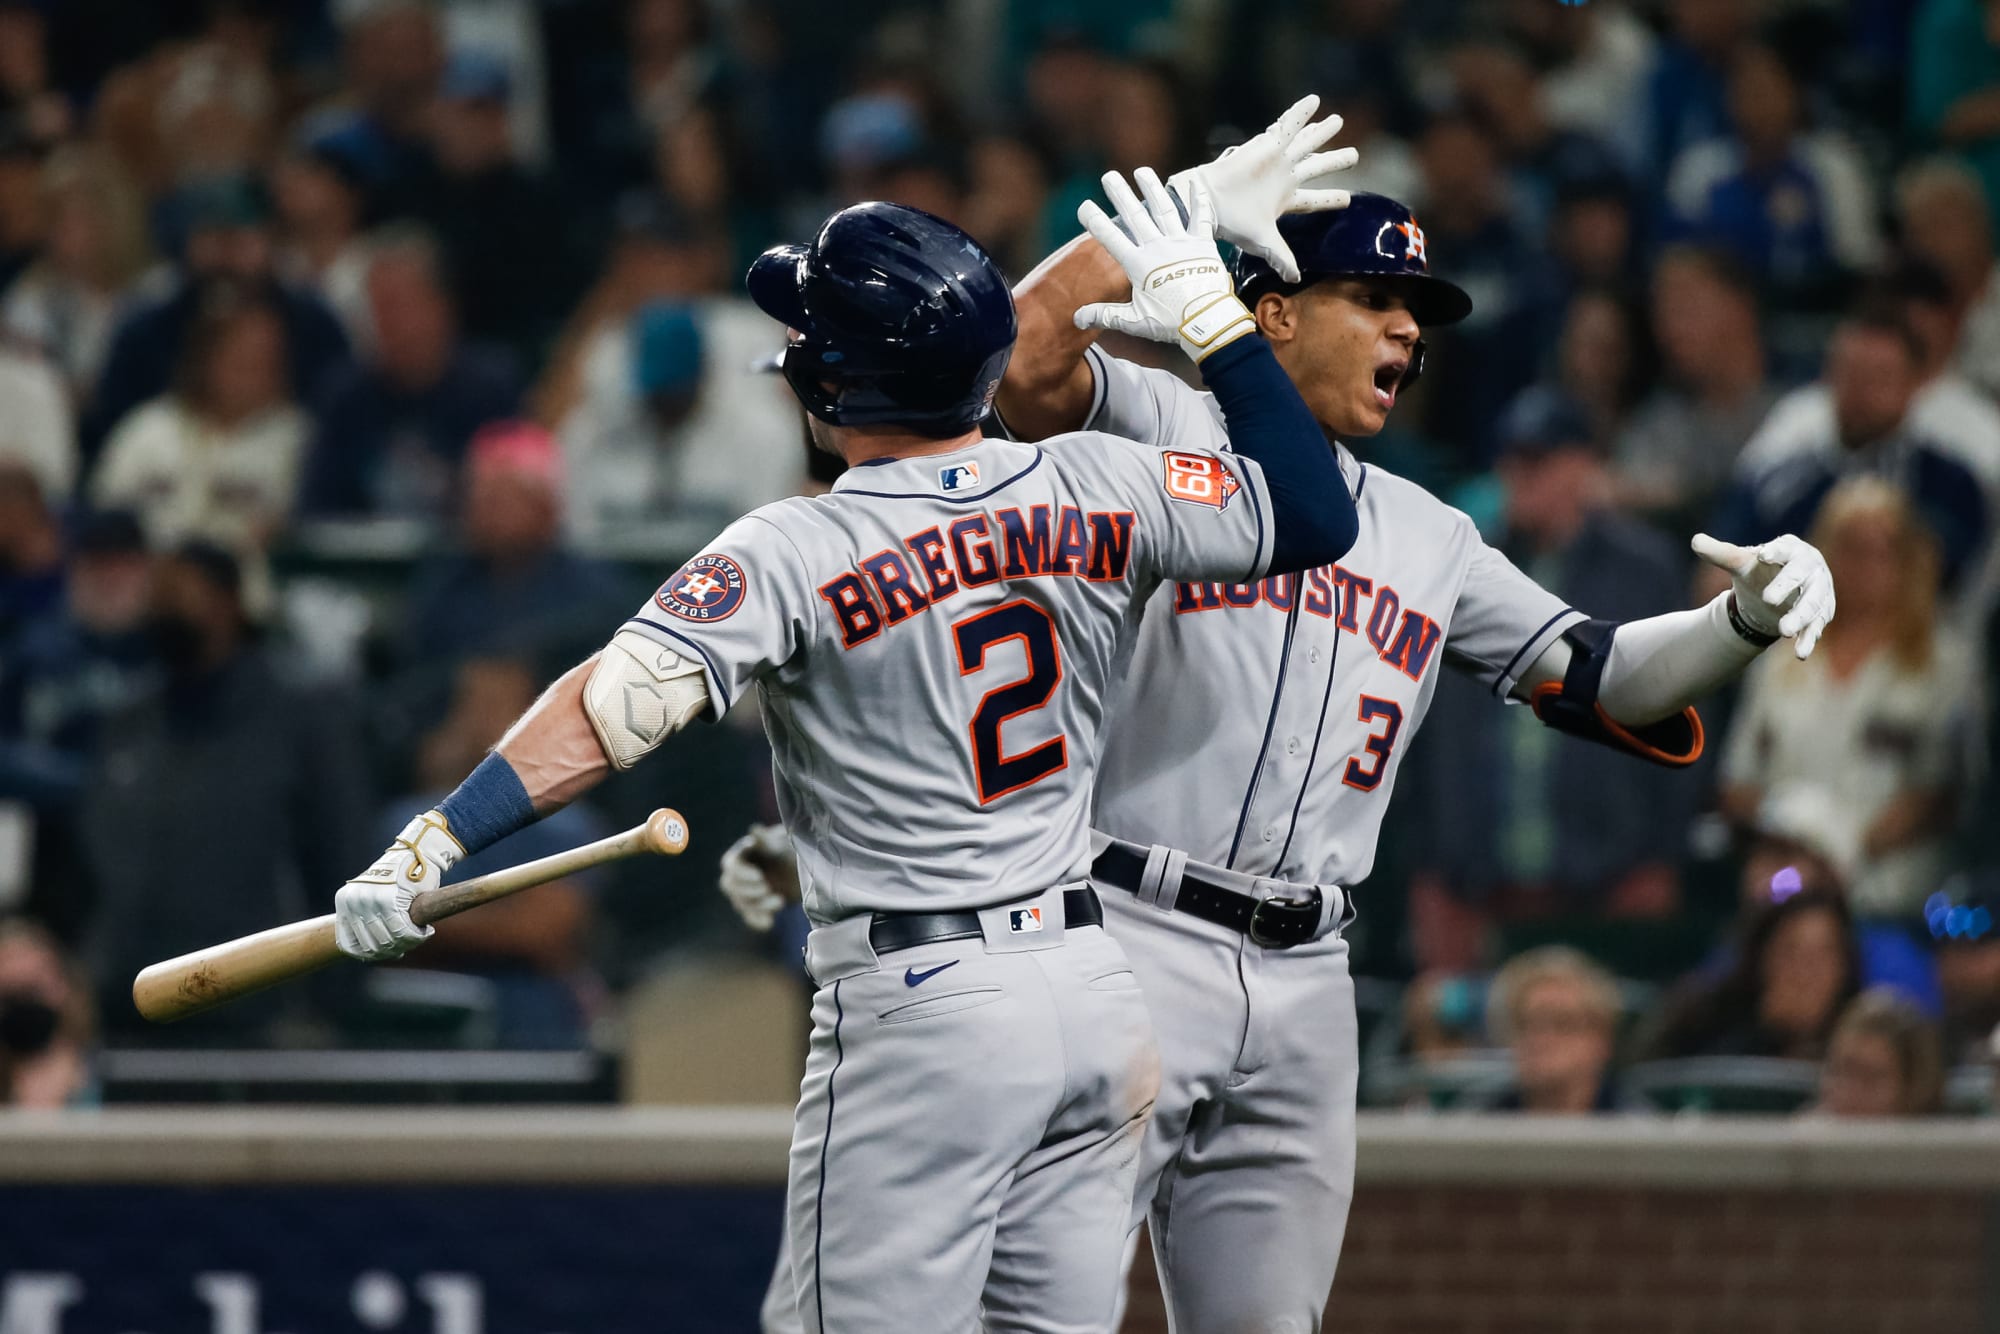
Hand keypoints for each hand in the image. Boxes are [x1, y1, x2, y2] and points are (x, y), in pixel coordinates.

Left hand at [333, 811, 463, 960]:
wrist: (420, 851)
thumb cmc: (401, 877)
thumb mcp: (375, 896)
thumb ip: (370, 919)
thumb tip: (375, 953)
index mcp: (344, 901)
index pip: (348, 944)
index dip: (368, 955)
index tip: (387, 952)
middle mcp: (352, 901)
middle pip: (370, 946)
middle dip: (391, 950)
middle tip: (408, 944)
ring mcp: (369, 901)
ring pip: (387, 941)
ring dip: (406, 944)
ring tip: (419, 935)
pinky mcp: (389, 900)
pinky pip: (402, 931)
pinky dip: (416, 936)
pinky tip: (425, 930)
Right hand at [718, 823, 797, 931]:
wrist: (798, 867)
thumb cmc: (786, 849)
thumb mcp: (778, 844)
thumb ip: (765, 840)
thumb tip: (754, 830)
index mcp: (739, 857)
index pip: (731, 867)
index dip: (743, 874)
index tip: (759, 876)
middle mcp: (736, 877)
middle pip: (732, 888)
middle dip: (749, 890)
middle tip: (766, 887)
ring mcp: (744, 894)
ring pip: (743, 904)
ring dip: (759, 905)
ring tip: (780, 901)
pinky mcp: (754, 908)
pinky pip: (751, 918)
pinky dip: (759, 921)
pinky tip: (769, 923)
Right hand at [1075, 169, 1254, 362]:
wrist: (1207, 321)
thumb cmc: (1170, 323)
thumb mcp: (1134, 321)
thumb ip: (1105, 315)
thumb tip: (1077, 318)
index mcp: (1139, 265)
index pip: (1111, 238)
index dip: (1096, 221)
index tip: (1084, 206)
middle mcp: (1158, 247)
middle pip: (1135, 216)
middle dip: (1120, 194)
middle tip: (1109, 175)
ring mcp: (1181, 243)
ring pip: (1164, 209)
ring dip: (1152, 189)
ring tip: (1142, 171)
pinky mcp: (1203, 244)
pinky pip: (1202, 217)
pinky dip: (1199, 201)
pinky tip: (1195, 184)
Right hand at [1169, 93, 1355, 283]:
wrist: (1211, 203)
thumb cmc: (1234, 223)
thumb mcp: (1264, 242)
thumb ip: (1282, 257)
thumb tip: (1295, 279)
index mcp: (1284, 200)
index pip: (1313, 200)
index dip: (1330, 199)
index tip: (1347, 198)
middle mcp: (1283, 177)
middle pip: (1315, 166)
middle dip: (1334, 161)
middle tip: (1354, 154)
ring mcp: (1277, 159)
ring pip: (1306, 142)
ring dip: (1322, 131)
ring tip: (1337, 121)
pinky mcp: (1268, 144)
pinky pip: (1288, 124)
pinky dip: (1301, 112)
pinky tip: (1315, 101)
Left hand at [1691, 533, 1835, 658]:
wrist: (1774, 594)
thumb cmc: (1760, 571)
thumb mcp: (1740, 563)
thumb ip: (1720, 553)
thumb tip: (1695, 541)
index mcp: (1791, 550)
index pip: (1785, 548)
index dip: (1776, 551)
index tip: (1762, 555)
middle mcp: (1811, 568)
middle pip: (1801, 576)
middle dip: (1785, 586)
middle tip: (1768, 599)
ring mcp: (1820, 591)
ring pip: (1812, 604)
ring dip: (1800, 617)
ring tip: (1783, 631)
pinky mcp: (1821, 613)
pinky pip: (1817, 626)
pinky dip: (1809, 639)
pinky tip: (1800, 653)